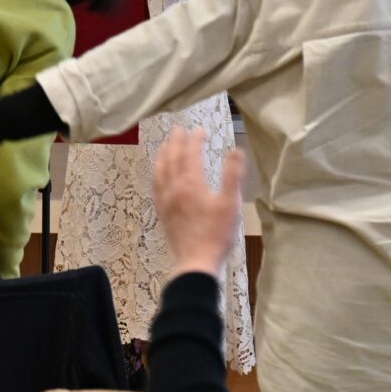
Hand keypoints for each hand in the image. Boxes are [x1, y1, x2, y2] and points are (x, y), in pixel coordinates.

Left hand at [153, 128, 245, 278]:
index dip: (194, 139)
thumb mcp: (231, 204)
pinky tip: (158, 173)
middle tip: (179, 129)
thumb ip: (232, 176)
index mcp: (191, 183)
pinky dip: (156, 172)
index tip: (199, 129)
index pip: (190, 153)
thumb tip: (236, 150)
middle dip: (176, 141)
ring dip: (163, 154)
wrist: (196, 261)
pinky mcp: (162, 212)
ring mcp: (165, 200)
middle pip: (172, 158)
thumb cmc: (217, 234)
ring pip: (160, 170)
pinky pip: (155, 185)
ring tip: (166, 145)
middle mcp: (174, 188)